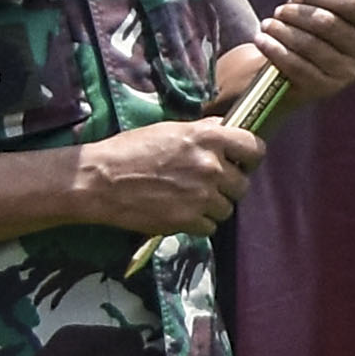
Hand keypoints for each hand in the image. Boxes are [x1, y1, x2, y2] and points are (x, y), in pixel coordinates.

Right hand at [60, 117, 270, 235]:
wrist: (100, 180)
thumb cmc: (130, 150)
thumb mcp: (170, 130)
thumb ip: (203, 131)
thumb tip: (225, 128)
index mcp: (208, 138)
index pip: (255, 148)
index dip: (250, 157)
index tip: (242, 162)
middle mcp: (210, 166)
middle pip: (242, 184)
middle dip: (228, 186)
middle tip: (209, 185)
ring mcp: (201, 196)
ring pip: (227, 208)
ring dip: (213, 206)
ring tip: (190, 200)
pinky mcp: (187, 220)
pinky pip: (210, 227)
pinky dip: (198, 223)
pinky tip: (181, 213)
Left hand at [243, 0, 354, 103]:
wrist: (291, 73)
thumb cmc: (306, 30)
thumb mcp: (310, 1)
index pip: (350, 3)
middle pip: (328, 23)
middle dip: (296, 15)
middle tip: (278, 12)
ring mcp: (348, 73)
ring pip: (310, 44)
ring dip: (282, 32)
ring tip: (267, 25)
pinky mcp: (326, 90)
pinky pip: (297, 66)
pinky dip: (275, 50)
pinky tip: (262, 40)